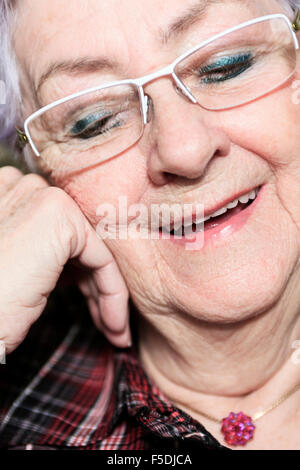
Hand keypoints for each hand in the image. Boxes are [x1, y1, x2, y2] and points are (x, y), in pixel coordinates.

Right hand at [0, 167, 129, 353]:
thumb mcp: (17, 268)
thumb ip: (41, 252)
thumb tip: (76, 265)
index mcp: (5, 194)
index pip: (58, 232)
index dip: (75, 271)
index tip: (87, 303)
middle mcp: (22, 186)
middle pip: (78, 241)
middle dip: (93, 284)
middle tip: (106, 320)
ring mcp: (41, 196)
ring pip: (93, 249)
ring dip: (105, 293)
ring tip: (114, 330)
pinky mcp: (60, 215)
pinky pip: (102, 258)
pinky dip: (112, 293)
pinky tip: (113, 325)